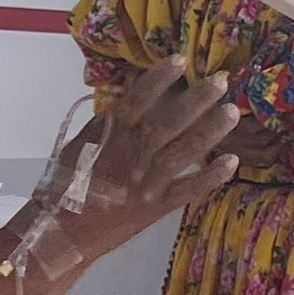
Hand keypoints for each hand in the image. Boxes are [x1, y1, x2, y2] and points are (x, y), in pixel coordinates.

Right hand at [63, 54, 241, 257]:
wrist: (61, 235)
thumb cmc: (66, 187)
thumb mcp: (77, 148)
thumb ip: (104, 124)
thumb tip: (128, 94)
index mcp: (109, 139)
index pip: (136, 102)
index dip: (158, 79)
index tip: (178, 59)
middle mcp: (132, 157)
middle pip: (168, 124)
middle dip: (196, 101)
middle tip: (221, 81)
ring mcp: (147, 183)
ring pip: (183, 152)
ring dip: (210, 132)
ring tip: (232, 112)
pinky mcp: (156, 207)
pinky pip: (187, 190)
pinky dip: (210, 177)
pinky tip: (232, 162)